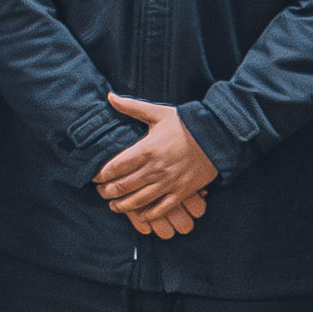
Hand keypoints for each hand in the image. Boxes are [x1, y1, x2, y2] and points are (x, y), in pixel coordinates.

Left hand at [92, 92, 220, 236]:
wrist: (218, 135)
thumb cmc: (186, 123)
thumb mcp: (158, 112)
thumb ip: (131, 107)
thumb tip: (109, 96)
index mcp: (146, 149)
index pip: (115, 167)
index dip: (101, 175)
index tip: (95, 178)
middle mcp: (155, 169)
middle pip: (123, 186)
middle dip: (107, 191)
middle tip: (101, 192)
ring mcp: (169, 182)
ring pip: (138, 201)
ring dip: (122, 206)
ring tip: (113, 206)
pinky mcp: (182, 192)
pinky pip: (161, 208)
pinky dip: (148, 215)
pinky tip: (139, 215)